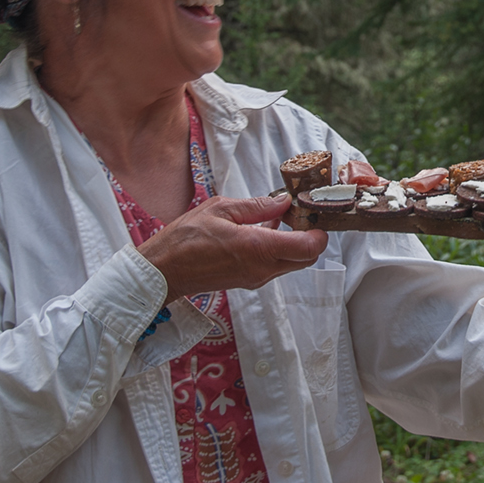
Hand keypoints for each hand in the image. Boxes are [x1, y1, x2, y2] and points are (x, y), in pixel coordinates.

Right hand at [138, 194, 327, 303]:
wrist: (164, 271)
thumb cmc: (185, 239)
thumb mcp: (221, 210)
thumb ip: (257, 206)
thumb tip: (285, 201)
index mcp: (258, 248)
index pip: (309, 248)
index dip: (319, 231)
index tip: (311, 212)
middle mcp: (262, 269)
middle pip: (308, 258)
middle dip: (311, 236)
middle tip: (299, 213)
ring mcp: (256, 278)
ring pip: (293, 264)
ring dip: (295, 243)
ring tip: (281, 217)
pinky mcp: (249, 281)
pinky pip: (276, 266)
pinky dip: (280, 249)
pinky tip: (265, 228)